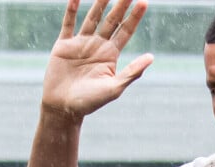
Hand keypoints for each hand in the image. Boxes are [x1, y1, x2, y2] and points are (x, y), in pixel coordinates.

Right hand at [42, 0, 153, 118]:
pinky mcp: (63, 45)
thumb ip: (132, 72)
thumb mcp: (114, 88)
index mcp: (110, 56)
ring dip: (100, 2)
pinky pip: (68, 23)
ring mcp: (80, 44)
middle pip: (111, 20)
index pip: (125, 32)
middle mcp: (97, 46)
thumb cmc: (90, 103)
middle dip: (120, 4)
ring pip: (92, 17)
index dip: (134, 17)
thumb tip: (151, 57)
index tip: (144, 2)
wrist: (64, 108)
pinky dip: (71, 9)